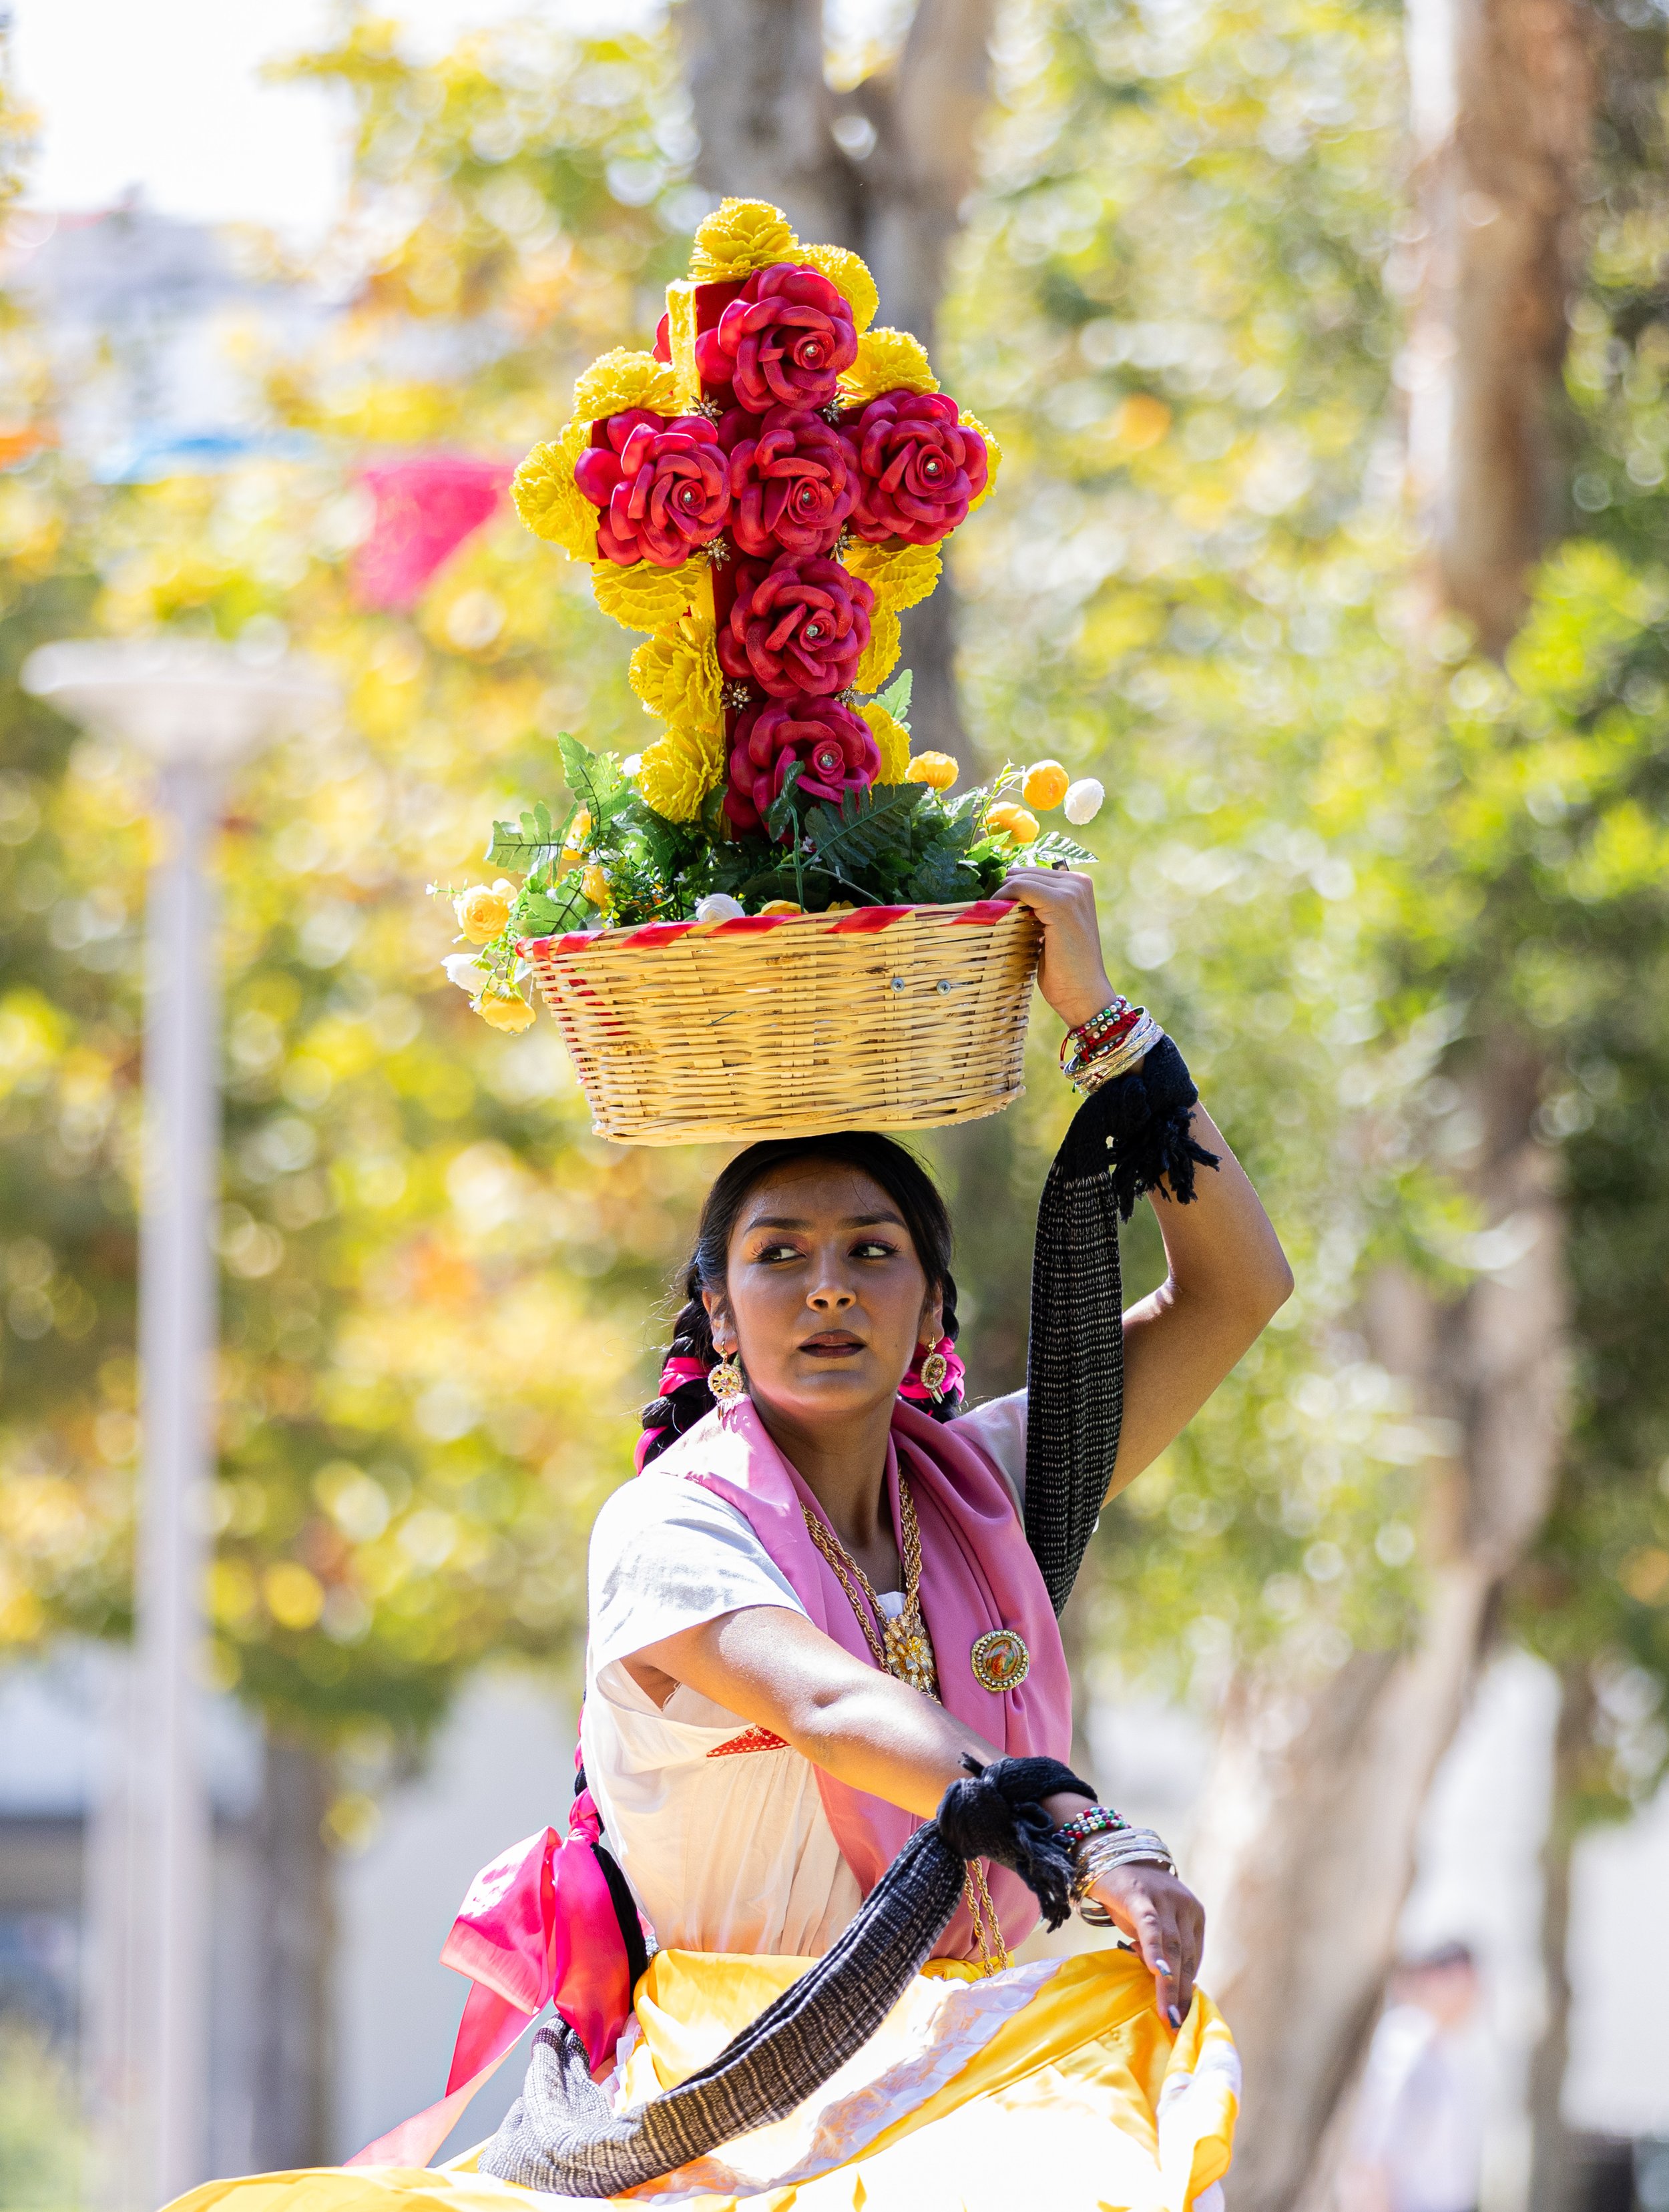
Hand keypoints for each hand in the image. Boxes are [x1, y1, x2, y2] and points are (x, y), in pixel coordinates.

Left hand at [998, 866, 1115, 1030]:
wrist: (1083, 992)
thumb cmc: (1065, 967)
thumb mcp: (1051, 929)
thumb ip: (1037, 908)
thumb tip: (1004, 896)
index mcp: (1079, 884)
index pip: (1032, 873)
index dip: (1010, 887)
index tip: (994, 907)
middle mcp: (1079, 882)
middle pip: (1025, 873)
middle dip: (1004, 890)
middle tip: (989, 913)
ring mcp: (1072, 891)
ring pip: (1020, 878)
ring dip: (1002, 896)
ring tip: (992, 918)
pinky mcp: (1061, 903)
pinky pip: (1020, 887)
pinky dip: (1003, 898)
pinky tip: (996, 915)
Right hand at [1089, 1861, 1204, 2028]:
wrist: (1111, 1855)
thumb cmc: (1133, 1896)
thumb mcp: (1154, 1923)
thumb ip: (1163, 1948)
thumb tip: (1166, 1986)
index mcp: (1193, 1914)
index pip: (1193, 1958)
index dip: (1187, 1988)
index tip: (1182, 2016)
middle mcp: (1184, 1906)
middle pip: (1185, 1956)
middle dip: (1181, 1993)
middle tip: (1176, 2024)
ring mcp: (1164, 1899)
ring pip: (1171, 1947)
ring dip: (1169, 1984)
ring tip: (1167, 2013)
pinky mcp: (1140, 1895)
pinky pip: (1150, 1927)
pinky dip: (1155, 1951)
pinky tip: (1157, 1972)